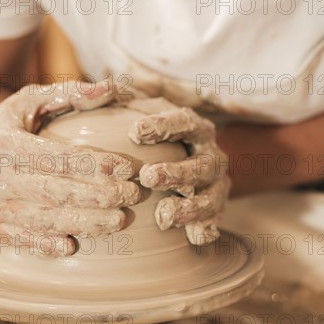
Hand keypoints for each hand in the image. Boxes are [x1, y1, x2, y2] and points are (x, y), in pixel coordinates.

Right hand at [0, 82, 139, 256]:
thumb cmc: (5, 126)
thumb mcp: (28, 102)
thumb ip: (69, 93)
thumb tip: (110, 88)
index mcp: (2, 143)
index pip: (55, 157)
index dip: (93, 163)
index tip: (126, 167)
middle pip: (53, 192)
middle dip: (97, 196)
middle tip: (131, 195)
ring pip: (43, 220)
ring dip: (84, 224)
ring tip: (119, 220)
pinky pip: (23, 240)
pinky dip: (48, 245)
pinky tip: (75, 246)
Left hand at [126, 97, 230, 244]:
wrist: (195, 161)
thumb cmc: (157, 136)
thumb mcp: (146, 111)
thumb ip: (127, 100)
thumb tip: (107, 86)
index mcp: (195, 128)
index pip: (184, 122)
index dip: (163, 126)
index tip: (136, 132)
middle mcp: (210, 155)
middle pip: (201, 164)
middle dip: (176, 172)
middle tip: (148, 177)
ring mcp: (216, 184)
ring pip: (211, 197)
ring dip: (189, 208)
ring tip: (163, 217)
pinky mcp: (215, 209)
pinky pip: (215, 221)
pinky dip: (206, 229)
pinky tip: (194, 237)